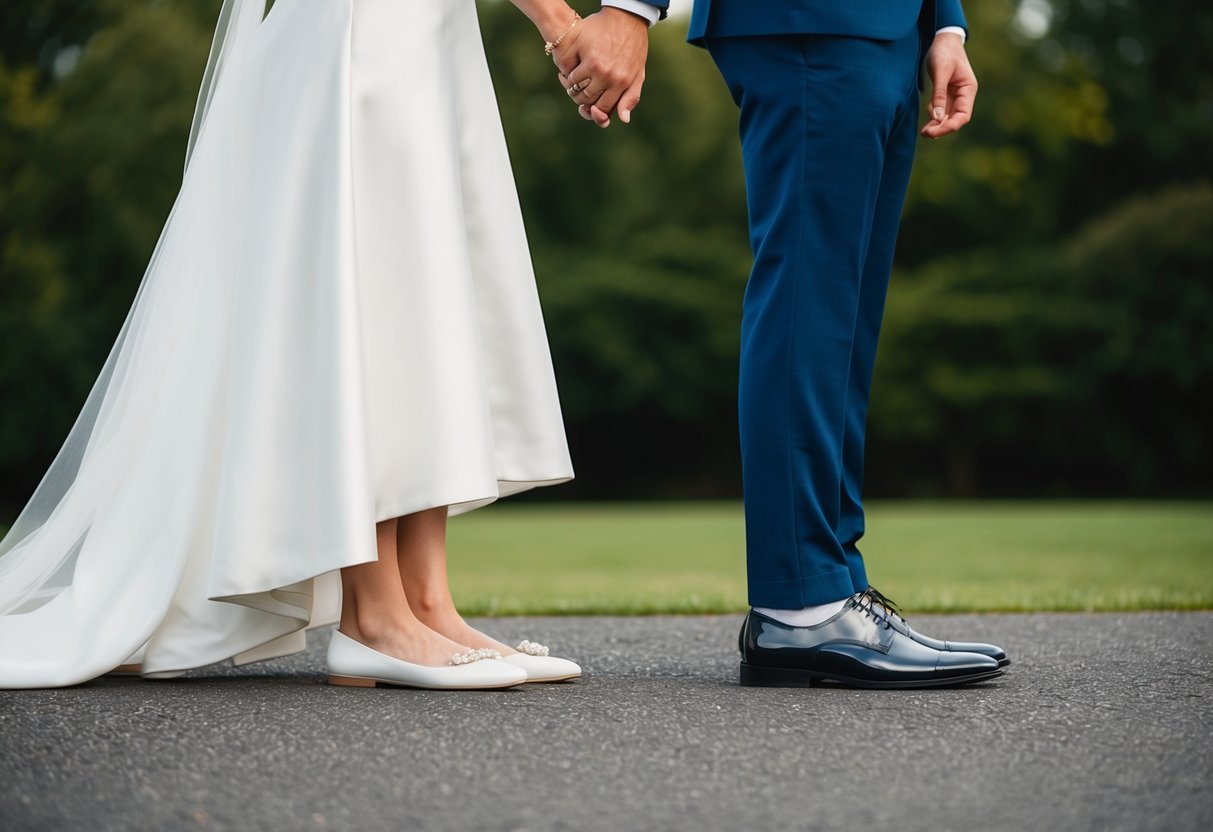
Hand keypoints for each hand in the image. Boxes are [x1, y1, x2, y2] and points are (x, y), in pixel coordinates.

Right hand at [551, 8, 648, 126]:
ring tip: (571, 80)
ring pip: (576, 88)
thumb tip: (622, 119)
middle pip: (586, 100)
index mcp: (623, 84)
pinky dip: (566, 74)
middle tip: (577, 91)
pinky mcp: (587, 54)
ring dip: (571, 87)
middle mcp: (610, 77)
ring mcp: (598, 66)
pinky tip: (567, 71)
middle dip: (580, 98)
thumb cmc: (633, 48)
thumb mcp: (637, 74)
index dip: (593, 111)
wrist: (627, 18)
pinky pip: (570, 74)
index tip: (587, 106)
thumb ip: (631, 97)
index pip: (602, 110)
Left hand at [920, 33, 976, 138]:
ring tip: (924, 133)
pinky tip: (926, 123)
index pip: (963, 116)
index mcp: (968, 89)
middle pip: (955, 119)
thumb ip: (939, 94)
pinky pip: (943, 110)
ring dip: (938, 126)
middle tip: (924, 134)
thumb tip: (937, 118)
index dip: (949, 127)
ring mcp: (956, 95)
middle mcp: (964, 94)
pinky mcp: (946, 93)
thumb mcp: (941, 72)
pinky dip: (935, 118)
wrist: (942, 37)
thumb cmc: (944, 51)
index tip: (933, 132)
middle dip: (941, 129)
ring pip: (948, 117)